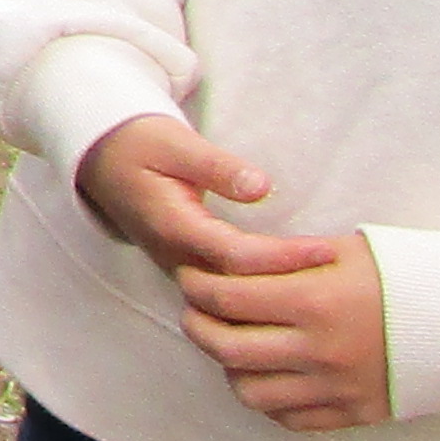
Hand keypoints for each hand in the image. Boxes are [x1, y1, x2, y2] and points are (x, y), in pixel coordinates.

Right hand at [75, 114, 334, 283]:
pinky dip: (261, 293)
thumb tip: (262, 187)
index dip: (284, 258)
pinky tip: (296, 288)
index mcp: (173, 226)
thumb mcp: (174, 142)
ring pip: (232, 298)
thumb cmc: (138, 143)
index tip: (327, 250)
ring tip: (329, 287)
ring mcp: (179, 265)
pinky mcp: (187, 266)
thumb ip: (217, 167)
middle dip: (289, 286)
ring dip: (277, 295)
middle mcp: (176, 255)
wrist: (97, 156)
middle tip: (342, 278)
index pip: (237, 256)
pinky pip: (226, 294)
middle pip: (239, 288)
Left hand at [178, 237, 393, 430]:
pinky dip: (268, 398)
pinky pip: (288, 418)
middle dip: (198, 326)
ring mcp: (335, 387)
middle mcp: (319, 350)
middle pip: (226, 348)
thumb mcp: (341, 252)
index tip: (190, 276)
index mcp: (313, 301)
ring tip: (233, 345)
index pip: (226, 297)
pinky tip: (268, 373)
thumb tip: (229, 259)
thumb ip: (284, 259)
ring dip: (230, 367)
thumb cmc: (399, 277)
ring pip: (250, 391)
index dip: (196, 285)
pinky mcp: (352, 413)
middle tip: (196, 312)